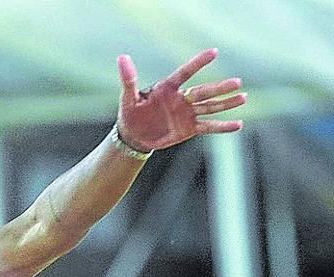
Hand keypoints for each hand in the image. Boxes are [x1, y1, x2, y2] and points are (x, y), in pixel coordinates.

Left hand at [116, 48, 245, 151]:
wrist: (134, 136)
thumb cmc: (130, 113)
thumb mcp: (128, 98)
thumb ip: (129, 79)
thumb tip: (122, 58)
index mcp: (168, 88)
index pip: (185, 73)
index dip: (198, 63)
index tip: (214, 52)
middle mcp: (181, 99)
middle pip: (203, 92)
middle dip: (220, 88)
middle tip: (237, 82)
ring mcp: (187, 113)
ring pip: (210, 107)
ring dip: (226, 103)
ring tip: (243, 97)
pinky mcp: (189, 128)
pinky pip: (208, 126)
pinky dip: (222, 126)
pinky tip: (238, 124)